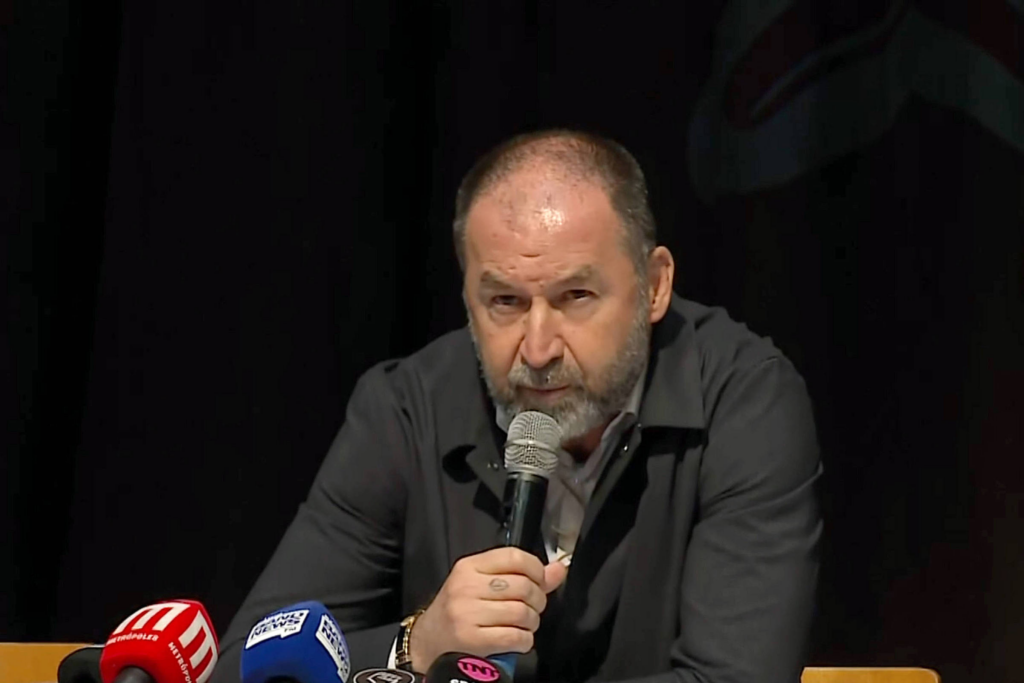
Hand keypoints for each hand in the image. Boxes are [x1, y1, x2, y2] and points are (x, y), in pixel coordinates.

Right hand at [408, 547, 567, 671]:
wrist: (429, 640)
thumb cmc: (461, 609)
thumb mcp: (484, 584)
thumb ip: (523, 575)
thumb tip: (559, 568)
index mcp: (470, 566)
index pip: (515, 557)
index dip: (536, 570)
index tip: (539, 582)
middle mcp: (466, 586)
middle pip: (524, 587)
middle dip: (538, 601)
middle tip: (532, 608)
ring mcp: (467, 613)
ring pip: (522, 613)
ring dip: (531, 623)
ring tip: (524, 625)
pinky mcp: (472, 640)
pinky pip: (515, 637)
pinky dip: (524, 641)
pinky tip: (517, 640)